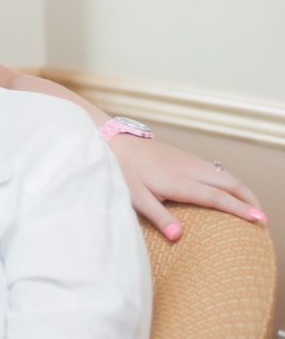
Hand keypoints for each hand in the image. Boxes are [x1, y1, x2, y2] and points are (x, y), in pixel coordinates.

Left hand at [108, 135, 265, 239]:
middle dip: (249, 199)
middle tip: (262, 219)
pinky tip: (229, 191)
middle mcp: (189, 169)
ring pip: (224, 174)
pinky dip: (230, 181)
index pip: (217, 197)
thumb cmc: (123, 171)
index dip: (240, 209)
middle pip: (229, 182)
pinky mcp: (185, 157)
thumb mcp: (136, 197)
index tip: (259, 221)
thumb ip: (158, 216)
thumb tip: (178, 237)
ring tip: (252, 207)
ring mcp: (189, 161)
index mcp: (179, 181)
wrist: (116, 141)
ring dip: (242, 189)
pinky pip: (215, 169)